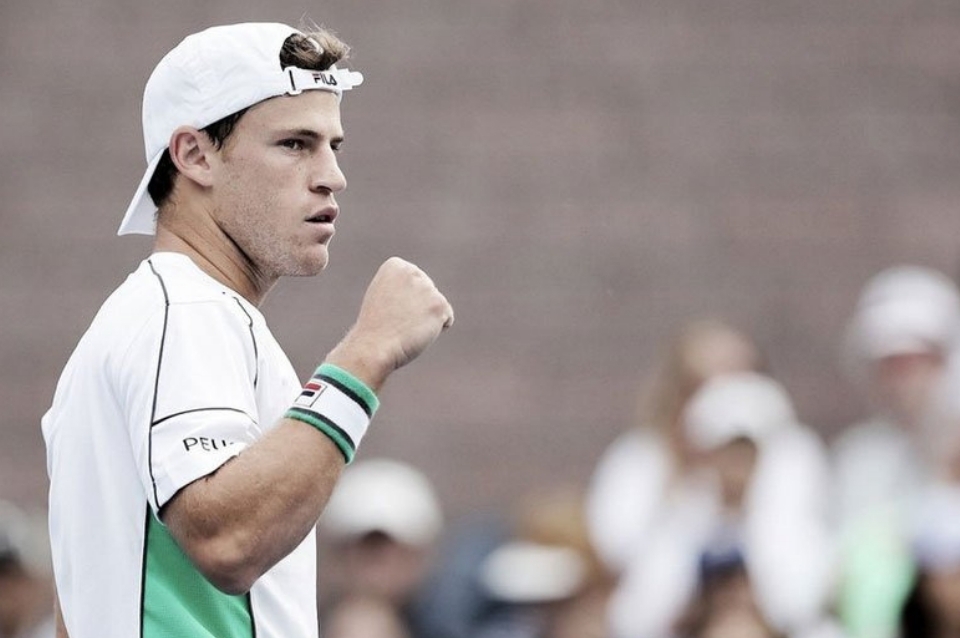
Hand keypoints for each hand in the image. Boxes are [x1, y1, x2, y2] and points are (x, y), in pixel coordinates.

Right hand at [327, 257, 453, 389]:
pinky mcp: (439, 304)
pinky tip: (417, 332)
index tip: (389, 308)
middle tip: (397, 320)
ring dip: (426, 320)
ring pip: (437, 307)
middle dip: (417, 309)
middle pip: (428, 292)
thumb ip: (403, 287)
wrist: (374, 347)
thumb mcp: (384, 296)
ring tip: (406, 326)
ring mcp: (427, 288)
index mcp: (396, 265)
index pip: (415, 282)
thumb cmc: (376, 327)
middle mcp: (413, 271)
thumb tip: (424, 294)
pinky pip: (447, 319)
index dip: (405, 300)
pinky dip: (436, 330)